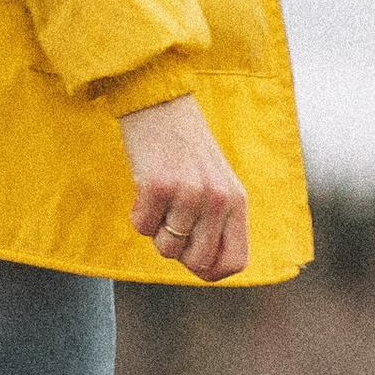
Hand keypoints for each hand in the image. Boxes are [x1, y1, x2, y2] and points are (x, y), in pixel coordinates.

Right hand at [119, 94, 248, 282]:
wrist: (160, 104)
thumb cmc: (184, 149)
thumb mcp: (215, 183)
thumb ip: (217, 222)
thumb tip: (204, 268)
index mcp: (236, 201)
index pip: (234, 262)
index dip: (210, 270)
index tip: (191, 257)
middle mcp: (218, 200)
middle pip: (197, 262)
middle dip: (178, 251)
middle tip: (170, 222)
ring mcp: (189, 194)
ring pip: (166, 247)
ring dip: (155, 230)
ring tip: (159, 201)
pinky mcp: (159, 186)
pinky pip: (142, 227)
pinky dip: (137, 214)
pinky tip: (144, 190)